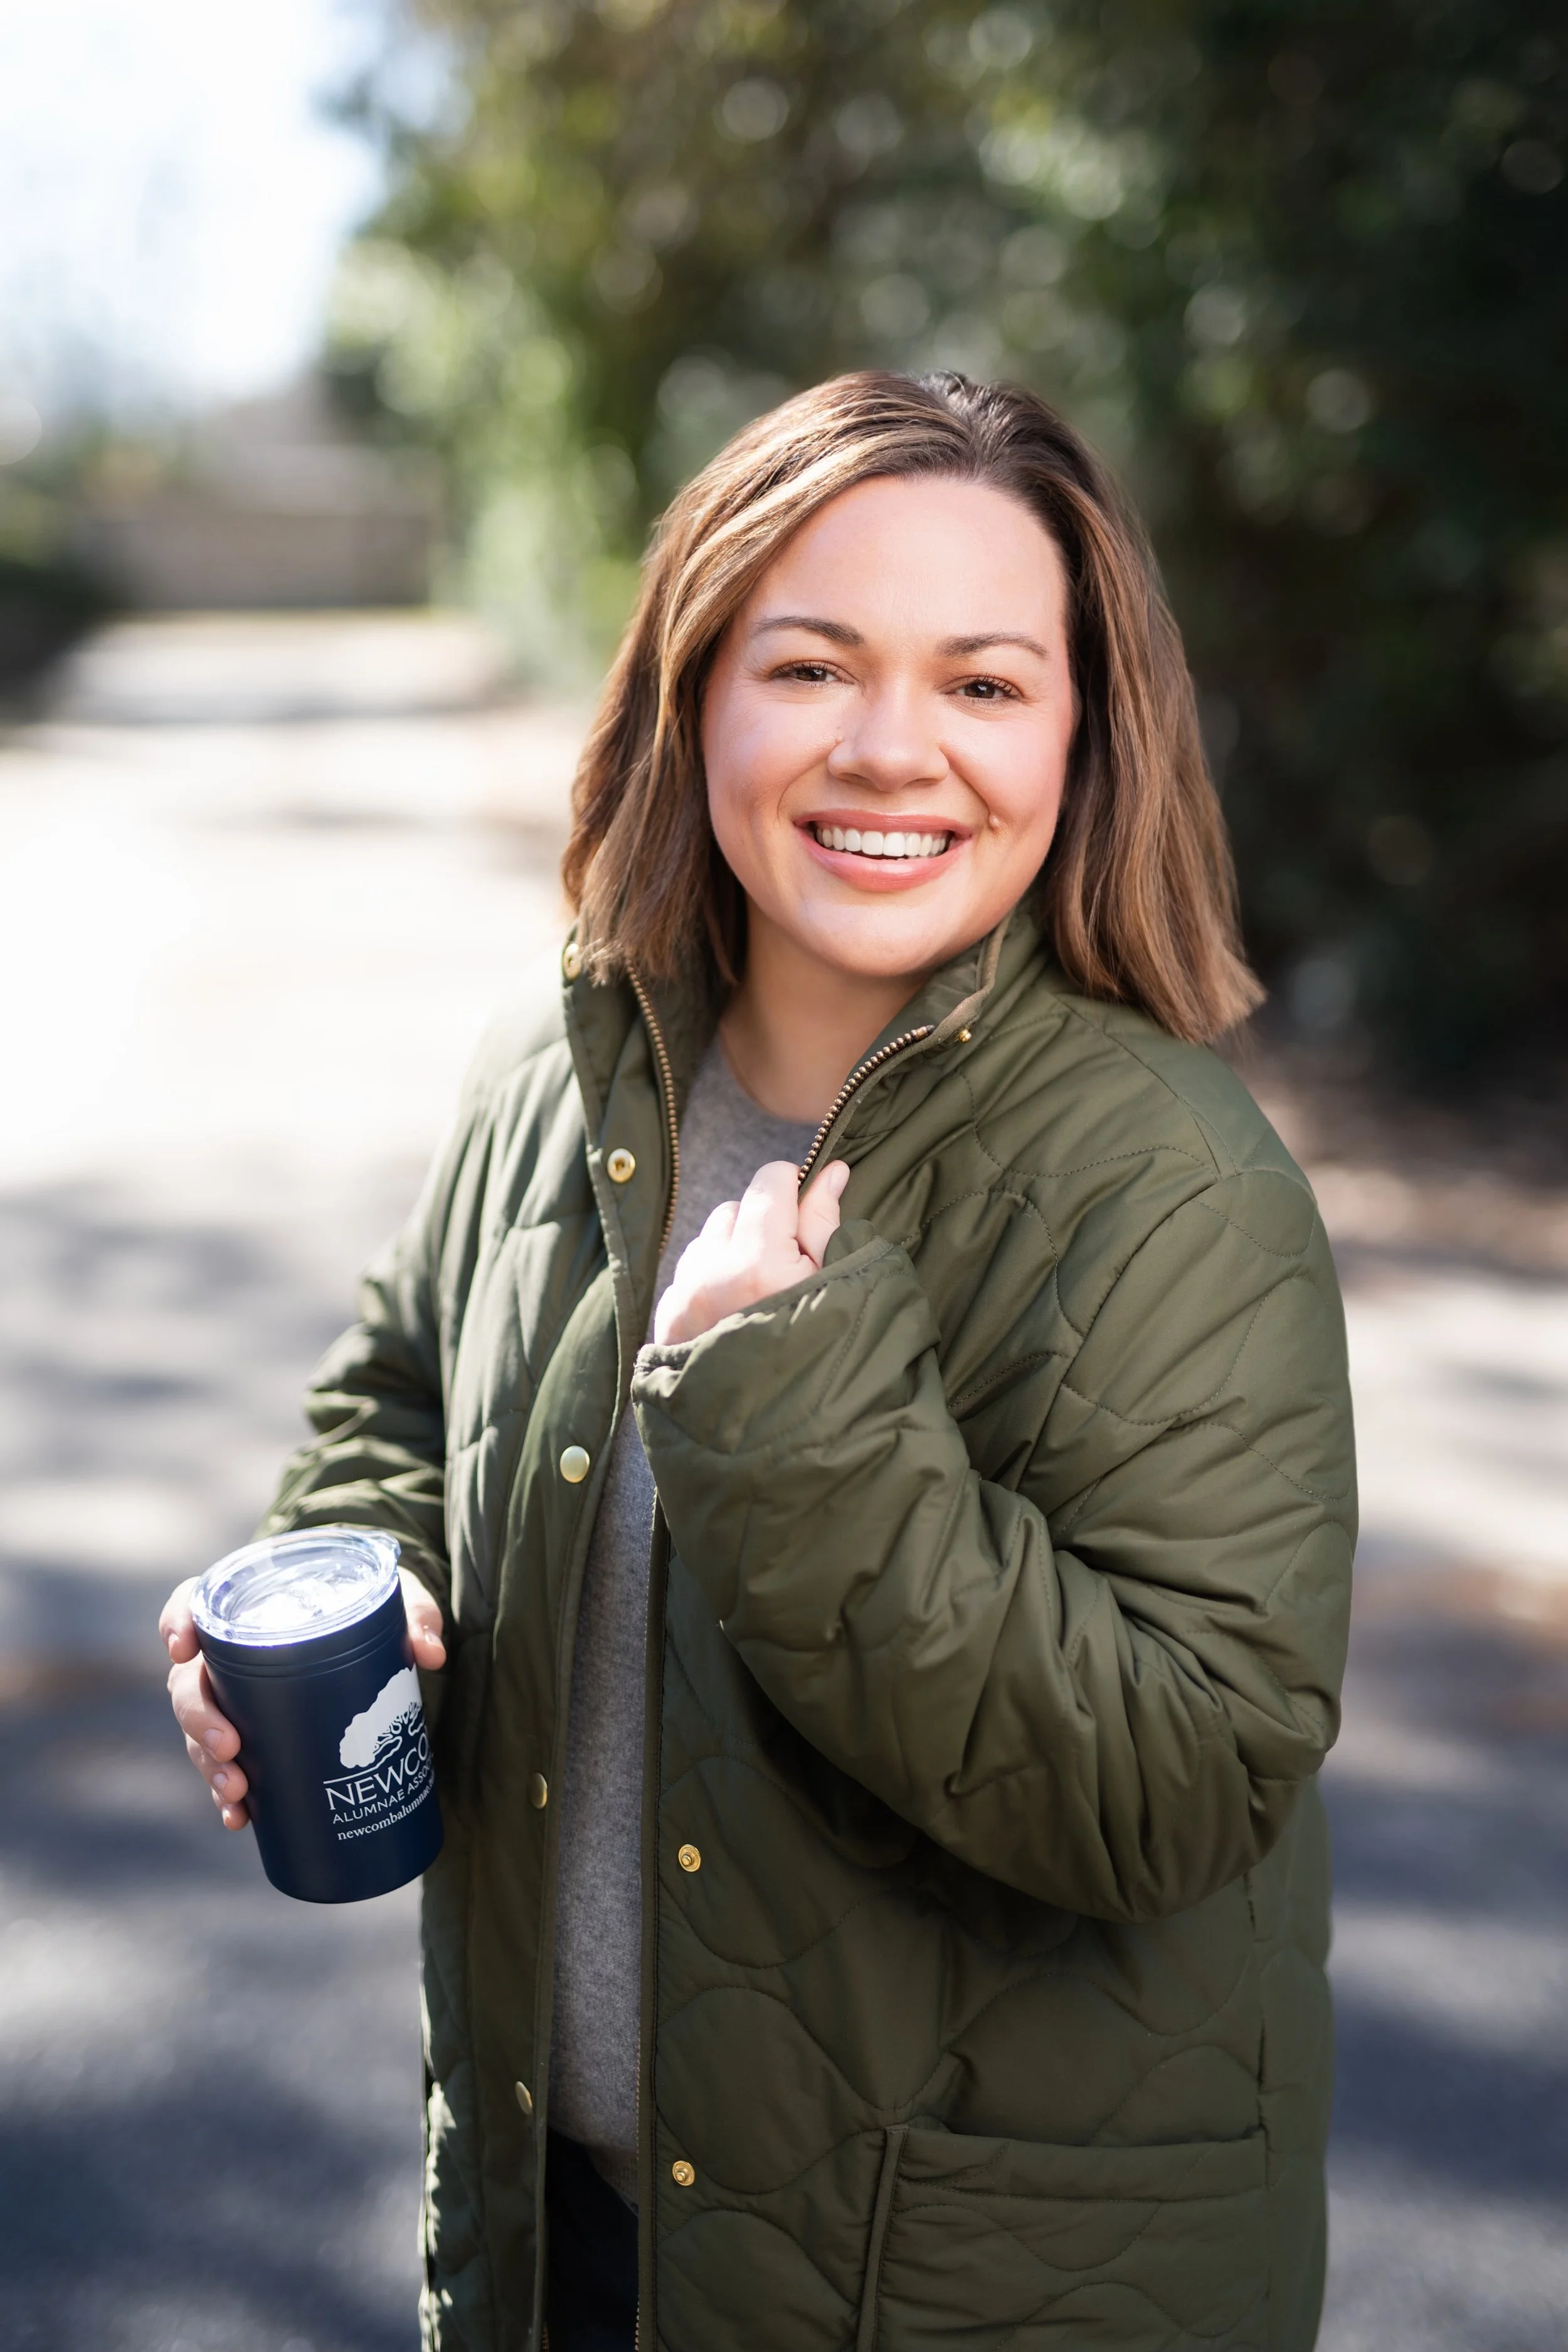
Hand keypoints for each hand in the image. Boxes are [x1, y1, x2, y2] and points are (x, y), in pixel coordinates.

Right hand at [160, 1564, 446, 1830]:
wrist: (379, 1642)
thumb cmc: (374, 1609)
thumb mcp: (396, 1602)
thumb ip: (415, 1616)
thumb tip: (430, 1653)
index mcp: (253, 1607)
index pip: (196, 1603)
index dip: (177, 1622)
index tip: (183, 1649)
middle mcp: (232, 1656)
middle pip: (191, 1683)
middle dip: (200, 1718)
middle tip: (231, 1747)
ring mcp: (238, 1700)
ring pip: (200, 1732)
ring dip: (209, 1766)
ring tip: (237, 1792)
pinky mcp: (255, 1738)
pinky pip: (226, 1767)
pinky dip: (227, 1796)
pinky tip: (238, 1819)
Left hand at [653, 1160, 849, 1345]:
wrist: (775, 1436)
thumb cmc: (822, 1359)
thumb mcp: (838, 1290)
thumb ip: (825, 1224)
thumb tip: (830, 1172)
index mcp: (760, 1262)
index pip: (769, 1181)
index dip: (794, 1188)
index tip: (807, 1213)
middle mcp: (712, 1273)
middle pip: (735, 1207)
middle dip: (762, 1224)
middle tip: (788, 1268)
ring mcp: (684, 1297)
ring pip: (706, 1239)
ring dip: (731, 1251)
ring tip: (760, 1296)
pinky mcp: (668, 1318)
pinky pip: (687, 1273)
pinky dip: (709, 1281)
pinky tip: (735, 1314)